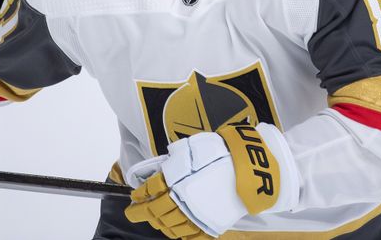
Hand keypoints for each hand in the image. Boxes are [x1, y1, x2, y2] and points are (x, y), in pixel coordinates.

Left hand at [125, 124, 298, 237]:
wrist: (248, 168)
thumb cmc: (220, 153)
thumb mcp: (191, 149)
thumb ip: (174, 159)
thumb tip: (163, 165)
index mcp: (173, 179)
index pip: (149, 190)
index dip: (140, 193)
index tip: (135, 195)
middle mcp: (180, 199)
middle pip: (154, 210)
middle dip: (139, 213)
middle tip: (132, 213)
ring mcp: (194, 214)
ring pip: (169, 225)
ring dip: (158, 224)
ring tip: (153, 221)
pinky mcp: (209, 224)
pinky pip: (190, 235)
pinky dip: (180, 235)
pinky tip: (175, 232)